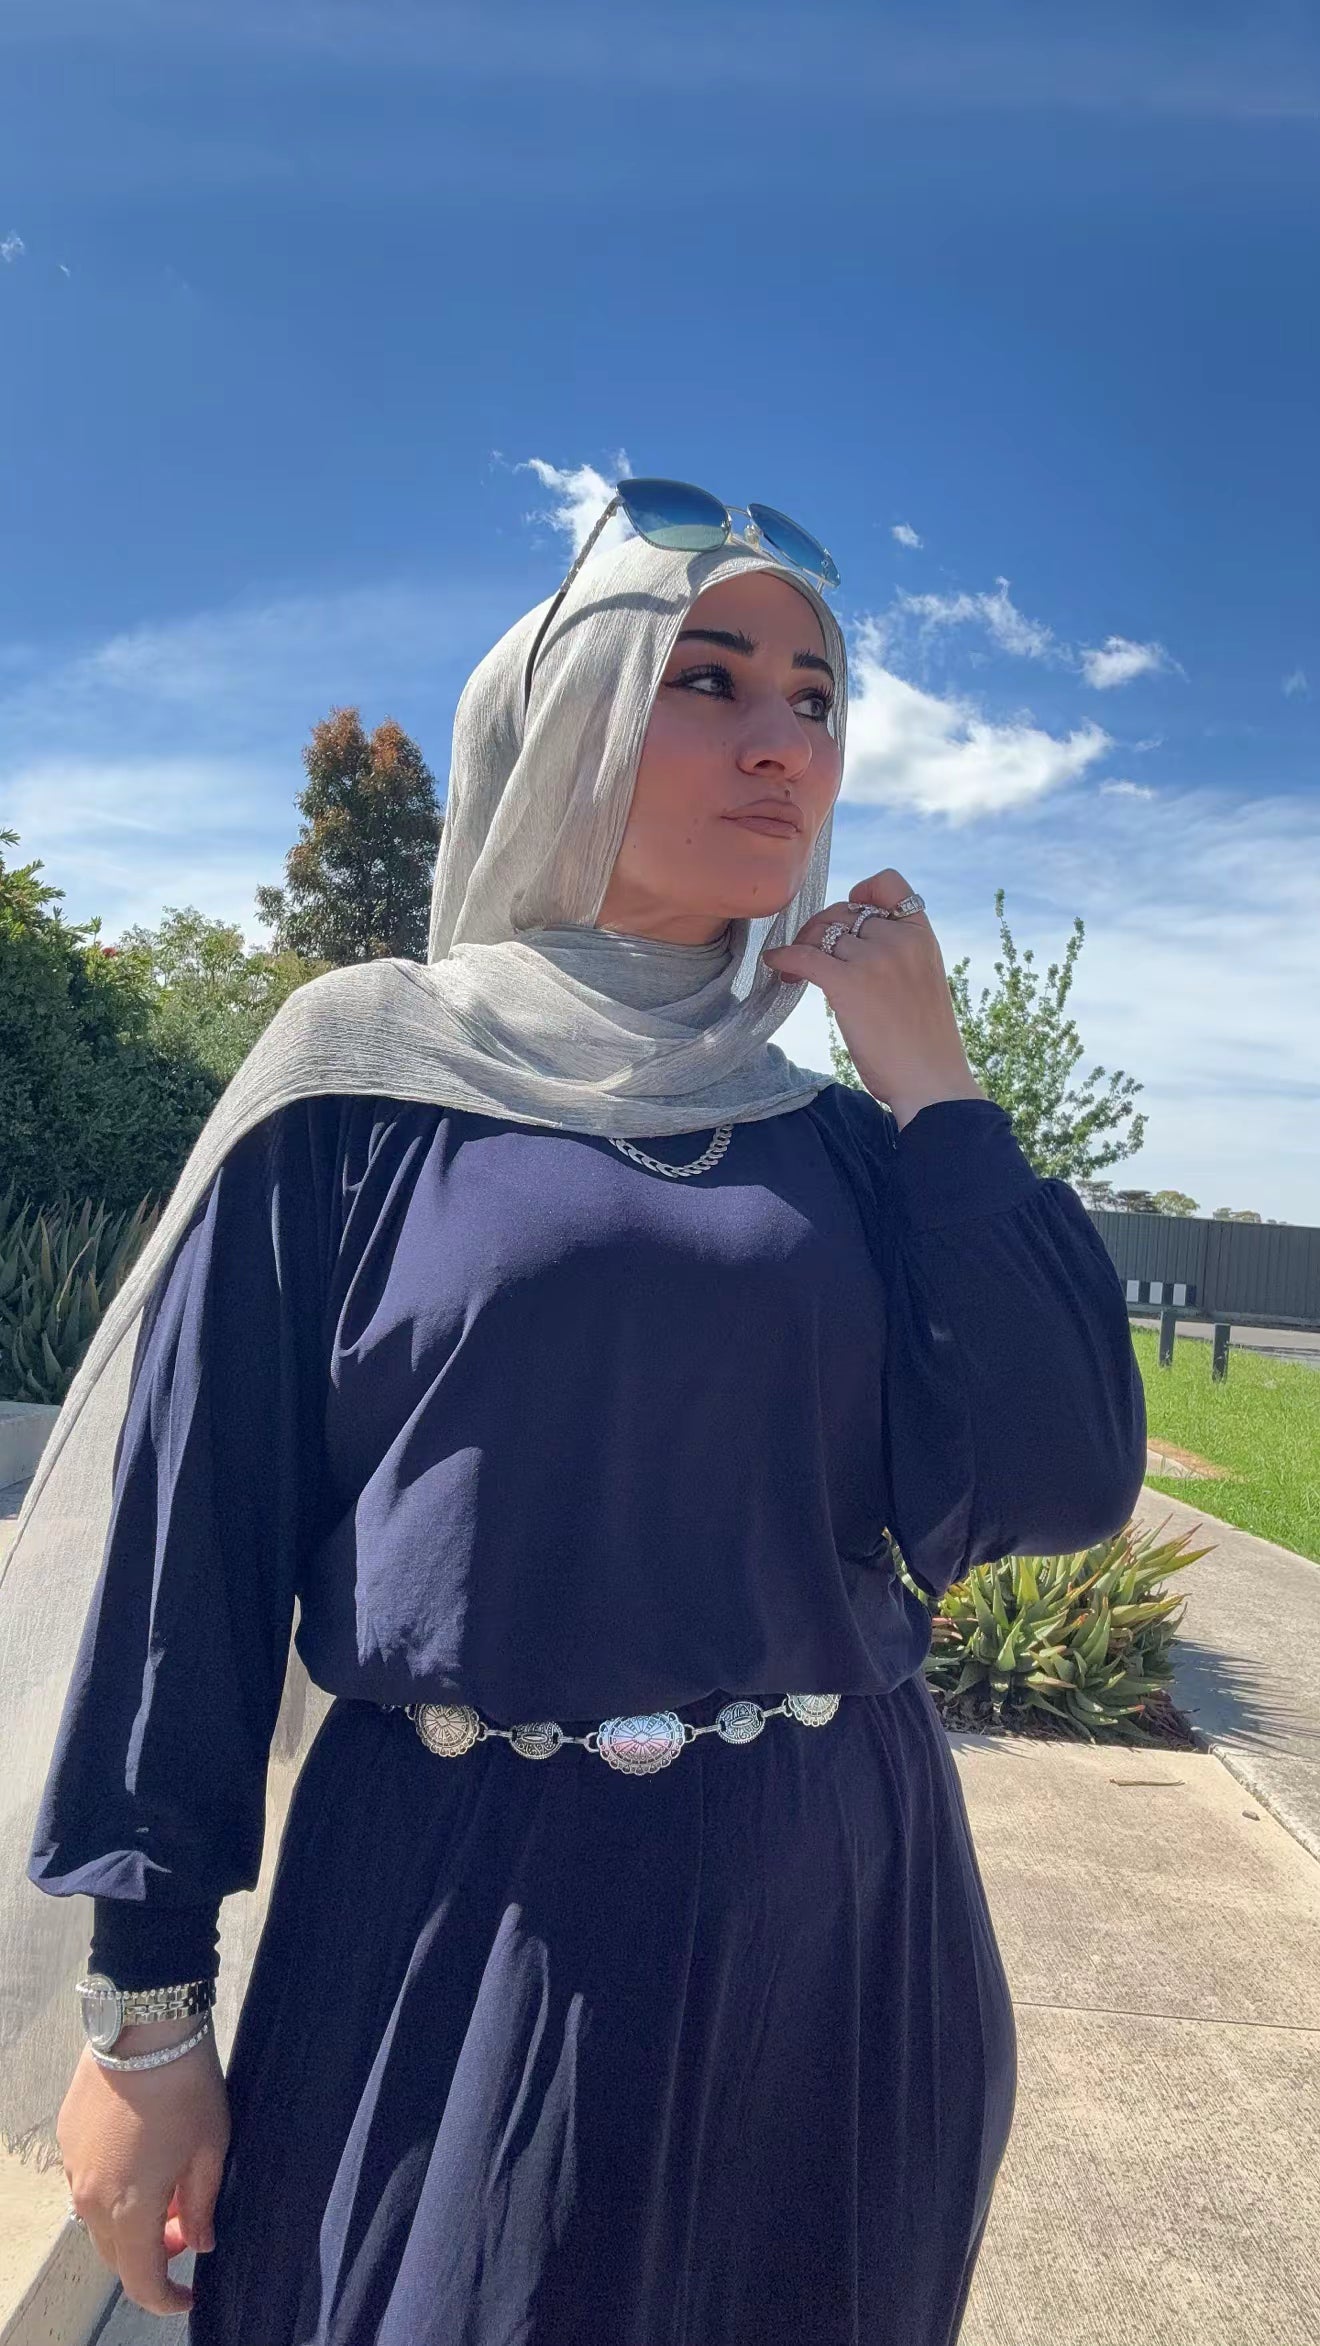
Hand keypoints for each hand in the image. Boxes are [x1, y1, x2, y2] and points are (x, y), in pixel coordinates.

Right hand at [59, 2019, 229, 2315]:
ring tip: (167, 2190)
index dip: (166, 2299)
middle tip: (187, 2229)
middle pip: (116, 2256)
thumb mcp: (210, 2149)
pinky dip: (115, 2191)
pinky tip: (143, 2160)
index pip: (141, 2281)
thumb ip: (202, 2205)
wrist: (143, 2027)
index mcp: (130, 2209)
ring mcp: (74, 2169)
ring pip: (99, 2222)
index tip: (189, 2293)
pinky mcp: (67, 2141)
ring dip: (131, 2223)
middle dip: (152, 2256)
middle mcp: (92, 2198)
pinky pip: (88, 2185)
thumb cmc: (185, 2087)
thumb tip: (201, 2242)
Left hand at [761, 867, 986, 1129]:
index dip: (863, 890)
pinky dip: (784, 957)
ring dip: (801, 947)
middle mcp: (899, 939)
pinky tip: (776, 965)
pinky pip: (803, 956)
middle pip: (844, 912)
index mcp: (922, 935)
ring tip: (794, 971)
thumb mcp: (923, 980)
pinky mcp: (848, 983)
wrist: (931, 1081)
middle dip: (820, 929)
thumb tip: (849, 944)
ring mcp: (874, 959)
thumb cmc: (925, 1044)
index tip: (848, 909)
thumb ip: (898, 954)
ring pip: (821, 933)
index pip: (890, 884)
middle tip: (809, 954)